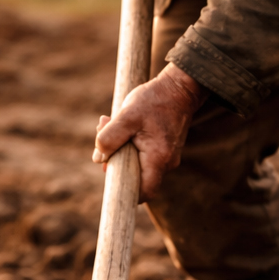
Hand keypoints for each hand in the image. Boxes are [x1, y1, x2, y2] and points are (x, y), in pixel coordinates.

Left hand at [93, 64, 204, 200]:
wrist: (179, 87)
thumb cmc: (154, 100)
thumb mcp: (126, 116)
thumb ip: (110, 138)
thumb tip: (99, 158)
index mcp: (158, 159)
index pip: (144, 192)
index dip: (126, 192)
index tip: (111, 177)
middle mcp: (166, 162)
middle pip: (137, 177)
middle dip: (115, 160)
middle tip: (102, 134)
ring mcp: (167, 157)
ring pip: (138, 163)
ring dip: (120, 147)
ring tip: (109, 122)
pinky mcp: (164, 148)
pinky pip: (144, 154)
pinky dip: (129, 143)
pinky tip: (121, 124)